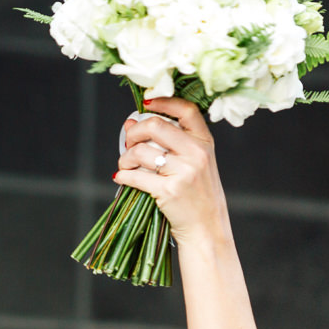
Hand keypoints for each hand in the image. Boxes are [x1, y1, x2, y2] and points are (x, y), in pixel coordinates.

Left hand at [113, 97, 231, 247]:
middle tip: (128, 143)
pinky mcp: (169, 191)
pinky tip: (121, 178)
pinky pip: (135, 176)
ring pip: (140, 152)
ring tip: (125, 166)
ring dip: (125, 158)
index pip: (186, 110)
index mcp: (204, 142)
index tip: (146, 104)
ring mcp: (183, 172)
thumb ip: (170, 142)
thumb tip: (131, 121)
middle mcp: (196, 153)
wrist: (207, 227)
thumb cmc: (197, 194)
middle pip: (155, 126)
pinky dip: (122, 176)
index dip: (163, 102)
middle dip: (134, 133)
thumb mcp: (195, 163)